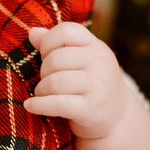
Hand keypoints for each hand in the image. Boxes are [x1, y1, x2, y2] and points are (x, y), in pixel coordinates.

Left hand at [23, 23, 128, 140]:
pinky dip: (39, 105)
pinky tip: (30, 105)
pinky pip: (58, 104)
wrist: (118, 117)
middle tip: (45, 80)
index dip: (48, 42)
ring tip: (42, 94)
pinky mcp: (91, 109)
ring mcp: (98, 86)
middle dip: (43, 71)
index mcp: (96, 46)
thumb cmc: (90, 84)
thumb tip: (33, 32)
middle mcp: (100, 63)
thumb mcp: (79, 60)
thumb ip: (55, 44)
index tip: (46, 56)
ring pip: (55, 82)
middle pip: (56, 59)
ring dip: (41, 90)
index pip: (66, 31)